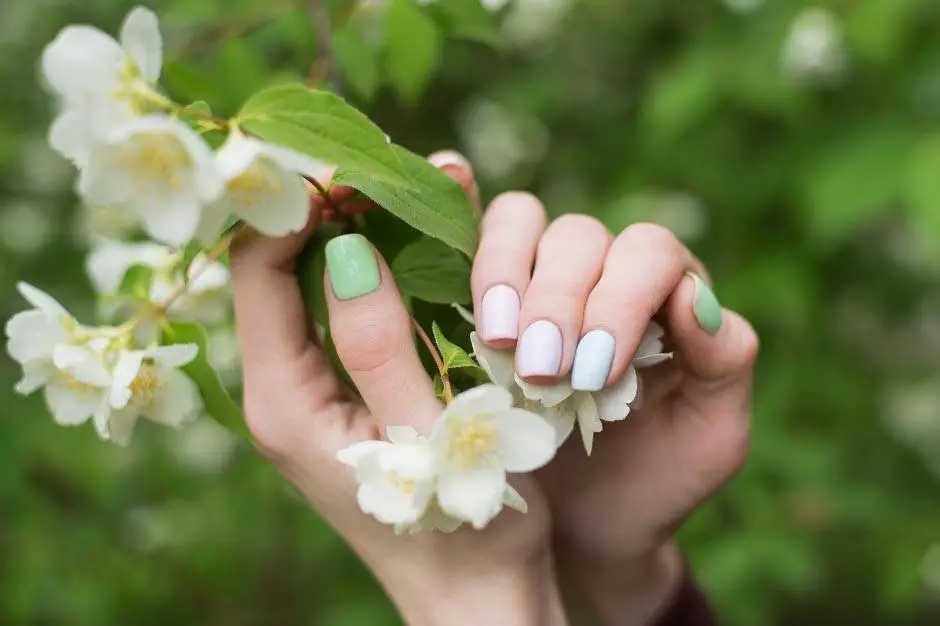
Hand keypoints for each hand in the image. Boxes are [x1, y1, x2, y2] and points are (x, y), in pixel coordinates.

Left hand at [229, 155, 565, 625]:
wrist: (479, 597)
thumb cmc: (460, 527)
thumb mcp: (424, 435)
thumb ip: (377, 343)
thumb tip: (340, 247)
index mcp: (282, 399)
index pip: (258, 269)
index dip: (298, 206)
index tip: (358, 166)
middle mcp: (288, 387)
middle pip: (284, 268)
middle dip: (334, 208)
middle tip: (395, 166)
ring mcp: (321, 388)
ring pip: (323, 282)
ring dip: (366, 230)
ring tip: (421, 189)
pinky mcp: (359, 389)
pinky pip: (358, 307)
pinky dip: (390, 265)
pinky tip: (430, 239)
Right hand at [468, 188, 757, 624]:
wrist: (589, 524)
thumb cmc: (657, 478)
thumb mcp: (714, 436)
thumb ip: (724, 362)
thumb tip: (692, 294)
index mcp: (672, 295)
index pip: (650, 252)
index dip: (621, 299)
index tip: (595, 374)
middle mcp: (609, 270)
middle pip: (580, 236)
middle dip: (558, 302)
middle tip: (542, 375)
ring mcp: (544, 276)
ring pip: (522, 222)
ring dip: (508, 277)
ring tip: (501, 345)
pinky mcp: (493, 294)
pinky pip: (480, 239)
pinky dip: (477, 258)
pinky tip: (473, 309)